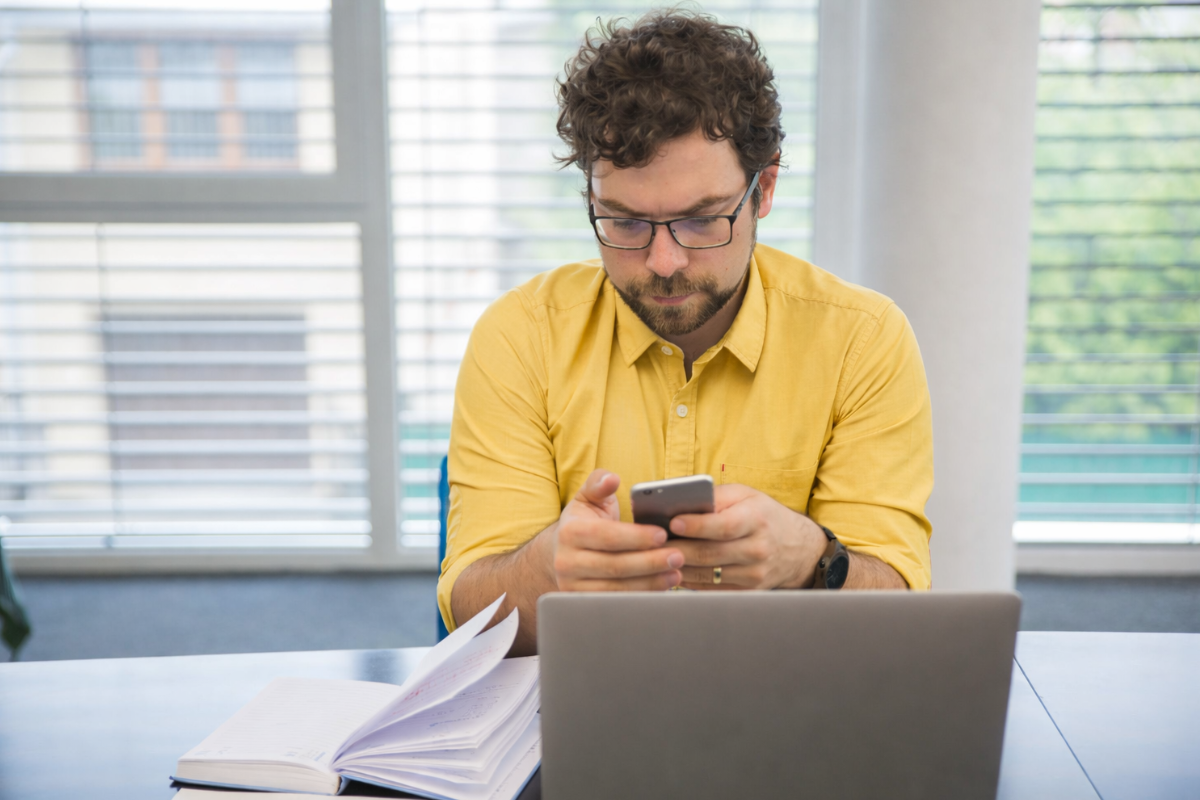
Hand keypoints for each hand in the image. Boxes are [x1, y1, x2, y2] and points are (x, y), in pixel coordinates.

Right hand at [552, 469, 684, 591]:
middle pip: (615, 565)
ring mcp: (573, 586)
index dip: (636, 537)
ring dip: (650, 582)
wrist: (560, 553)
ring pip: (617, 588)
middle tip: (678, 556)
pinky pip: (616, 602)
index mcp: (569, 532)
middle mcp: (566, 562)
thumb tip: (612, 478)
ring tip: (676, 573)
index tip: (662, 534)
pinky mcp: (583, 603)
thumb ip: (599, 483)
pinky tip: (662, 586)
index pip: (607, 536)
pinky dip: (642, 595)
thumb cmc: (583, 521)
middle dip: (650, 562)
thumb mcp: (587, 498)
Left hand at [668, 483, 826, 589]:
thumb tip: (681, 504)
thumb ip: (716, 498)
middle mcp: (757, 549)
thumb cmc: (763, 515)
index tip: (673, 522)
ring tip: (656, 558)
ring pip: (707, 574)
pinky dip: (690, 582)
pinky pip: (712, 590)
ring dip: (678, 567)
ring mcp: (754, 574)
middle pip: (710, 553)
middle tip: (652, 544)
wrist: (797, 547)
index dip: (697, 525)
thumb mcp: (745, 496)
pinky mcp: (748, 591)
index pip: (723, 526)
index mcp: (756, 520)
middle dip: (677, 549)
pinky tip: (674, 572)